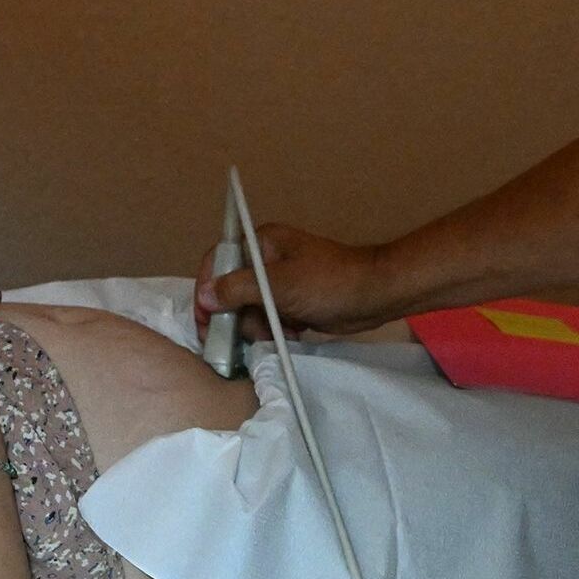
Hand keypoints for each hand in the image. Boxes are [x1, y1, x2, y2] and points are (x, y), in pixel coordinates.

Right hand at [191, 224, 392, 338]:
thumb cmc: (329, 282)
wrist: (375, 295)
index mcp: (260, 243)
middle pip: (230, 291)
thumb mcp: (280, 285)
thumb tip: (203, 296)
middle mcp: (265, 260)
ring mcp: (278, 282)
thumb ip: (239, 289)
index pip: (218, 262)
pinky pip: (267, 318)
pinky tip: (292, 332)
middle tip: (247, 335)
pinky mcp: (290, 302)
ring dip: (258, 326)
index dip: (206, 291)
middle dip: (238, 316)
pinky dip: (274, 329)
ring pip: (248, 310)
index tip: (205, 320)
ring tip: (280, 331)